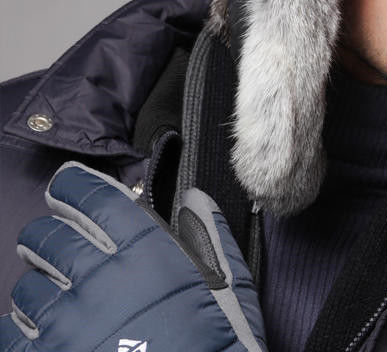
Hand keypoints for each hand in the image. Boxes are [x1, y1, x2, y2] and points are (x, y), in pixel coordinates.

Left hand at [0, 162, 266, 350]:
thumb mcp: (231, 291)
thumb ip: (210, 238)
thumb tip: (193, 199)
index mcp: (145, 255)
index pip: (94, 200)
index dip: (74, 186)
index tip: (65, 184)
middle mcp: (98, 282)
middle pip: (50, 238)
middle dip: (47, 230)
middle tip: (50, 233)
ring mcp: (65, 328)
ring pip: (27, 287)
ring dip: (36, 280)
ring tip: (49, 286)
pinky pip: (13, 336)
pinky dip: (23, 327)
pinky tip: (41, 329)